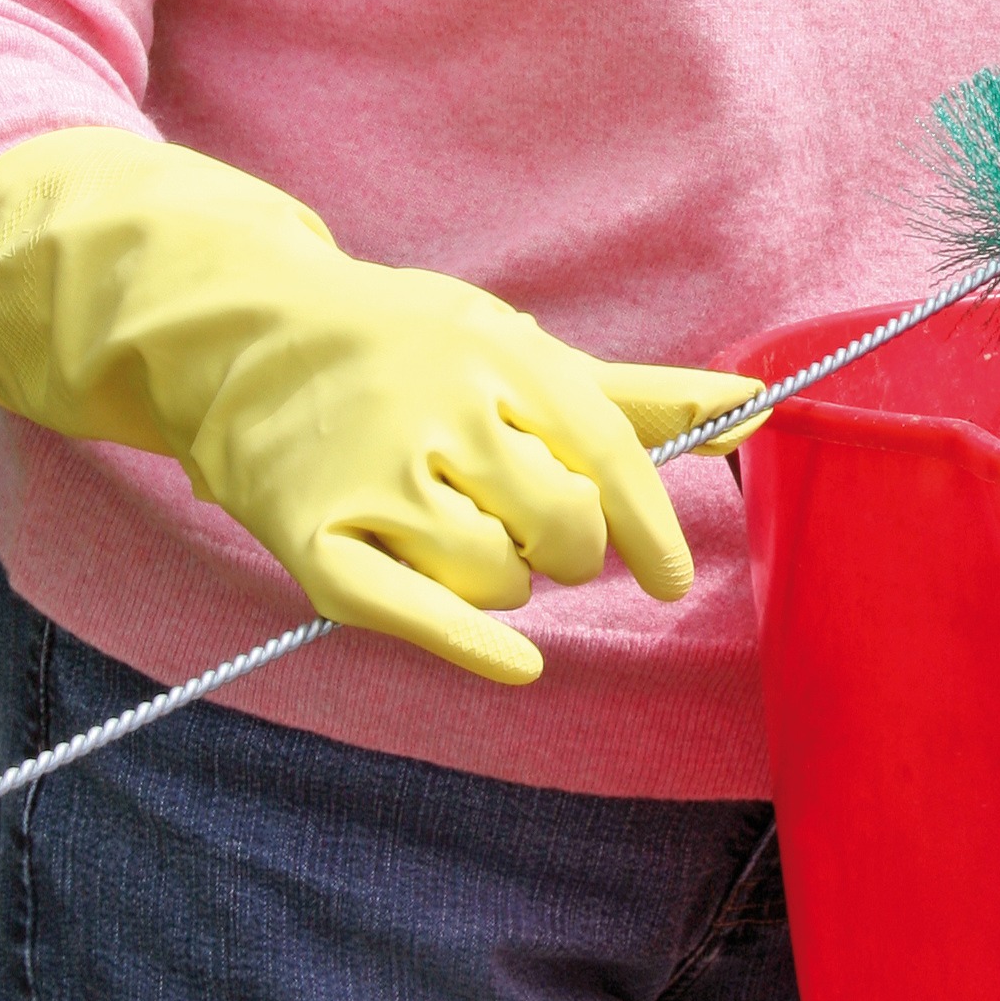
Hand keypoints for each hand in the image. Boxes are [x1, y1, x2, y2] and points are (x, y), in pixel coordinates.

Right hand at [0, 130, 760, 681]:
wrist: (243, 336)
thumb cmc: (407, 349)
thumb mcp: (518, 351)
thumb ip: (638, 396)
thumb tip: (757, 407)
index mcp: (504, 359)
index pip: (613, 460)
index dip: (654, 531)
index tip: (670, 578)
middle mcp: (444, 412)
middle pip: (565, 531)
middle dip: (565, 546)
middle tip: (523, 524)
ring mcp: (375, 475)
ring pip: (499, 578)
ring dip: (499, 578)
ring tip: (452, 529)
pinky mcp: (313, 537)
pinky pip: (412, 615)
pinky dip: (474, 646)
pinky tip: (518, 664)